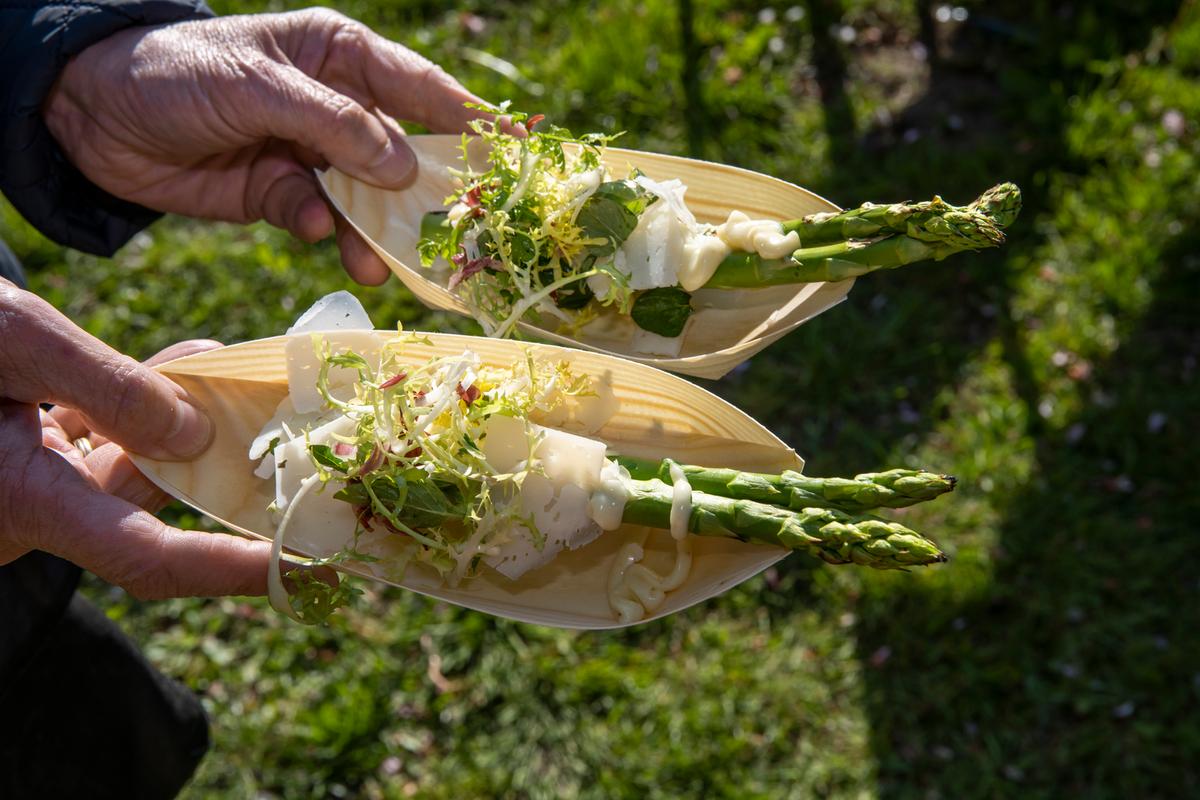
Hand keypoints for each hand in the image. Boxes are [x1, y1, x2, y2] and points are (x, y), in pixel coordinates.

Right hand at [0, 280, 270, 597]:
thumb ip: (106, 386)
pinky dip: (147, 406)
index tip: (298, 569)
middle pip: (152, 503)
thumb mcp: (13, 338)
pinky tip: (192, 364)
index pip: (145, 556)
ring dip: (192, 423)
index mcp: (18, 500)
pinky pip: (106, 439)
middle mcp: (28, 508)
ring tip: (248, 378)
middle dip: (225, 476)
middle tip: (306, 452)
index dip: (226, 568)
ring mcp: (28, 484)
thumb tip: (197, 437)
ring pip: (136, 464)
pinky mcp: (26, 456)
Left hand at [44, 9, 488, 284]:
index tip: (519, 156)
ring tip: (387, 264)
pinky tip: (318, 236)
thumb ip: (335, 126)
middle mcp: (337, 106)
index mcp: (342, 57)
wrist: (92, 115)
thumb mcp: (258, 86)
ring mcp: (312, 153)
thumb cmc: (177, 73)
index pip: (423, 89)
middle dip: (433, 194)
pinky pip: (323, 220)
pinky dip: (326, 233)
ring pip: (369, 199)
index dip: (472, 123)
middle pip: (406, 153)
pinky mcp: (282, 194)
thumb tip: (405, 172)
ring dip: (381, 231)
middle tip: (467, 235)